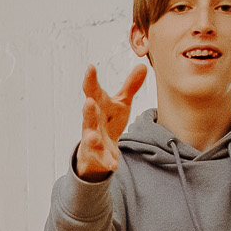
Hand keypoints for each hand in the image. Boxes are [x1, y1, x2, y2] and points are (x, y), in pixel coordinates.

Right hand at [73, 63, 145, 181]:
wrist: (97, 150)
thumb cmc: (109, 121)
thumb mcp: (120, 104)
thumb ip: (130, 87)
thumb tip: (142, 65)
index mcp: (98, 106)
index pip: (92, 91)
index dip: (90, 80)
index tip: (90, 67)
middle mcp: (92, 122)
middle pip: (88, 115)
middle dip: (88, 109)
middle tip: (88, 101)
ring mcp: (93, 139)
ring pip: (90, 137)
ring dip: (91, 137)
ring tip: (92, 137)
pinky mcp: (99, 155)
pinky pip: (103, 159)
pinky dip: (107, 162)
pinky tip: (113, 165)